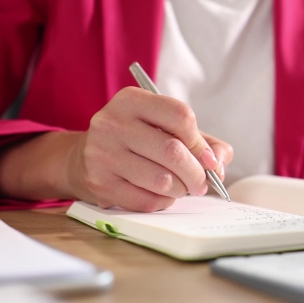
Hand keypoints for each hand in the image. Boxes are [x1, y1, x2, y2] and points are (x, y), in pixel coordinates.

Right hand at [66, 87, 232, 210]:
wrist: (83, 158)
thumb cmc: (137, 140)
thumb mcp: (164, 127)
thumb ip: (201, 140)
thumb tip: (220, 162)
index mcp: (131, 100)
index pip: (180, 116)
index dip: (200, 143)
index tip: (209, 160)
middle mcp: (113, 123)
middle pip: (173, 151)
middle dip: (196, 173)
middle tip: (202, 183)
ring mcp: (102, 154)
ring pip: (162, 180)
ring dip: (181, 190)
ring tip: (182, 188)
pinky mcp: (99, 183)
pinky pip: (146, 200)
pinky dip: (163, 202)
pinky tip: (161, 195)